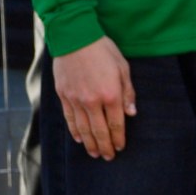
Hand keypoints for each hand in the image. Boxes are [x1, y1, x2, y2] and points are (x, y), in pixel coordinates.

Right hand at [53, 36, 135, 159]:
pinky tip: (79, 139)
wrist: (75, 37)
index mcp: (110, 94)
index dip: (119, 138)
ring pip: (83, 128)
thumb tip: (131, 113)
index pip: (116, 123)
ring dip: (90, 143)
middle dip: (104, 146)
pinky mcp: (64, 95)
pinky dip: (74, 130)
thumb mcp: (123, 67)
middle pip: (99, 130)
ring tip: (94, 153)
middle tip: (108, 157)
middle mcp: (92, 101)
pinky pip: (70, 118)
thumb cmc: (103, 49)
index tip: (120, 147)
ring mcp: (76, 99)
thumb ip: (127, 92)